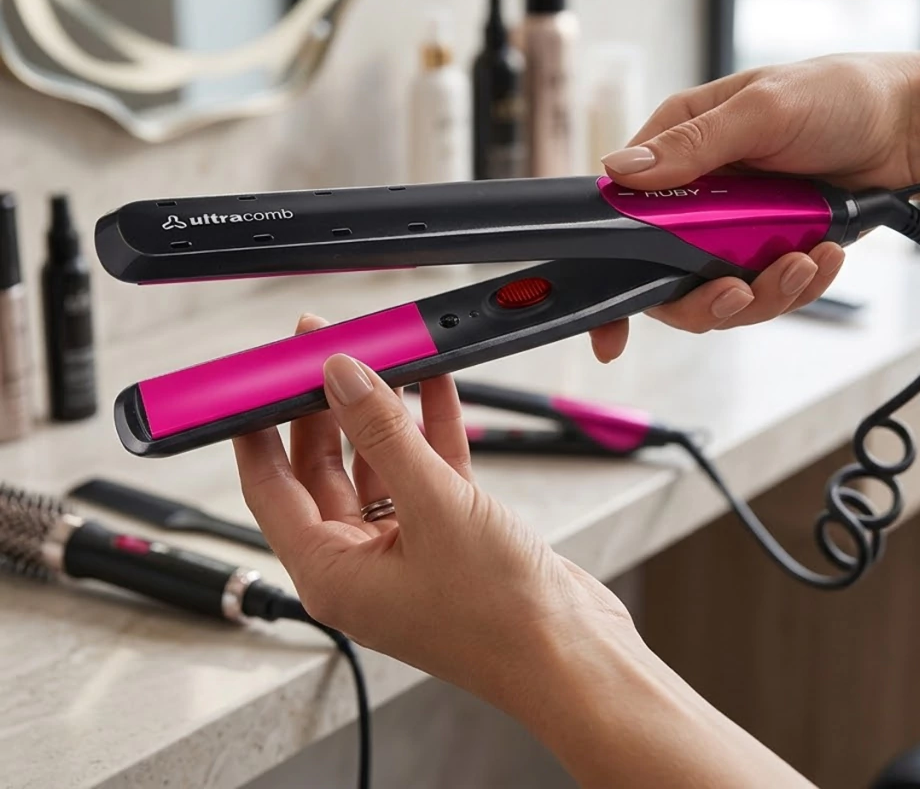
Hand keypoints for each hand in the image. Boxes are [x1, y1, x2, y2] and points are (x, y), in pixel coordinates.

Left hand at [233, 314, 634, 709]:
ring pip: (378, 463)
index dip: (257, 431)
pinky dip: (429, 427)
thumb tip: (340, 377)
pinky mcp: (449, 533)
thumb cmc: (499, 614)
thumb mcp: (433, 507)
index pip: (271, 490)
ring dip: (384, 412)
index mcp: (332, 573)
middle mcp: (360, 562)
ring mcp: (405, 547)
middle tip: (330, 351)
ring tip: (383, 355)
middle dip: (327, 408)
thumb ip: (382, 435)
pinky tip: (433, 384)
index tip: (256, 380)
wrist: (574, 655)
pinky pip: (426, 469)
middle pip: (323, 469)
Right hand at [591, 52, 919, 361]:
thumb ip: (692, 144)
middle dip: (705, 297)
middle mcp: (696, 195)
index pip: (622, 212)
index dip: (611, 269)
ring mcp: (733, 230)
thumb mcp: (762, 109)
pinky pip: (768, 293)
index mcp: (677, 148)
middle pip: (666, 275)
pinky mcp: (771, 252)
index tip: (613, 319)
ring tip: (805, 262)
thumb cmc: (839, 95)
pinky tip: (823, 258)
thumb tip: (621, 170)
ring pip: (720, 294)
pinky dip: (796, 286)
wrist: (913, 128)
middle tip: (738, 291)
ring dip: (763, 292)